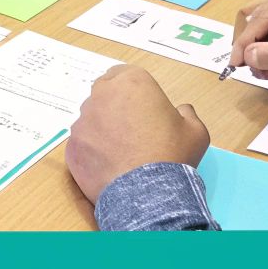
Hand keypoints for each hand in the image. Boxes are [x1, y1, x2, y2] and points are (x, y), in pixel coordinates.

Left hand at [66, 65, 209, 203]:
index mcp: (132, 83)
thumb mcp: (195, 130)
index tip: (141, 106)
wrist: (147, 193)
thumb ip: (186, 113)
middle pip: (104, 93)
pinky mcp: (72, 147)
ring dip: (101, 127)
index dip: (132, 90)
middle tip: (130, 127)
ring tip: (119, 151)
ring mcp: (83, 122)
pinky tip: (107, 166)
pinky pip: (82, 143)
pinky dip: (92, 151)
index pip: (124, 74)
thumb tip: (180, 111)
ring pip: (90, 118)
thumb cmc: (173, 155)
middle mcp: (102, 96)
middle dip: (114, 105)